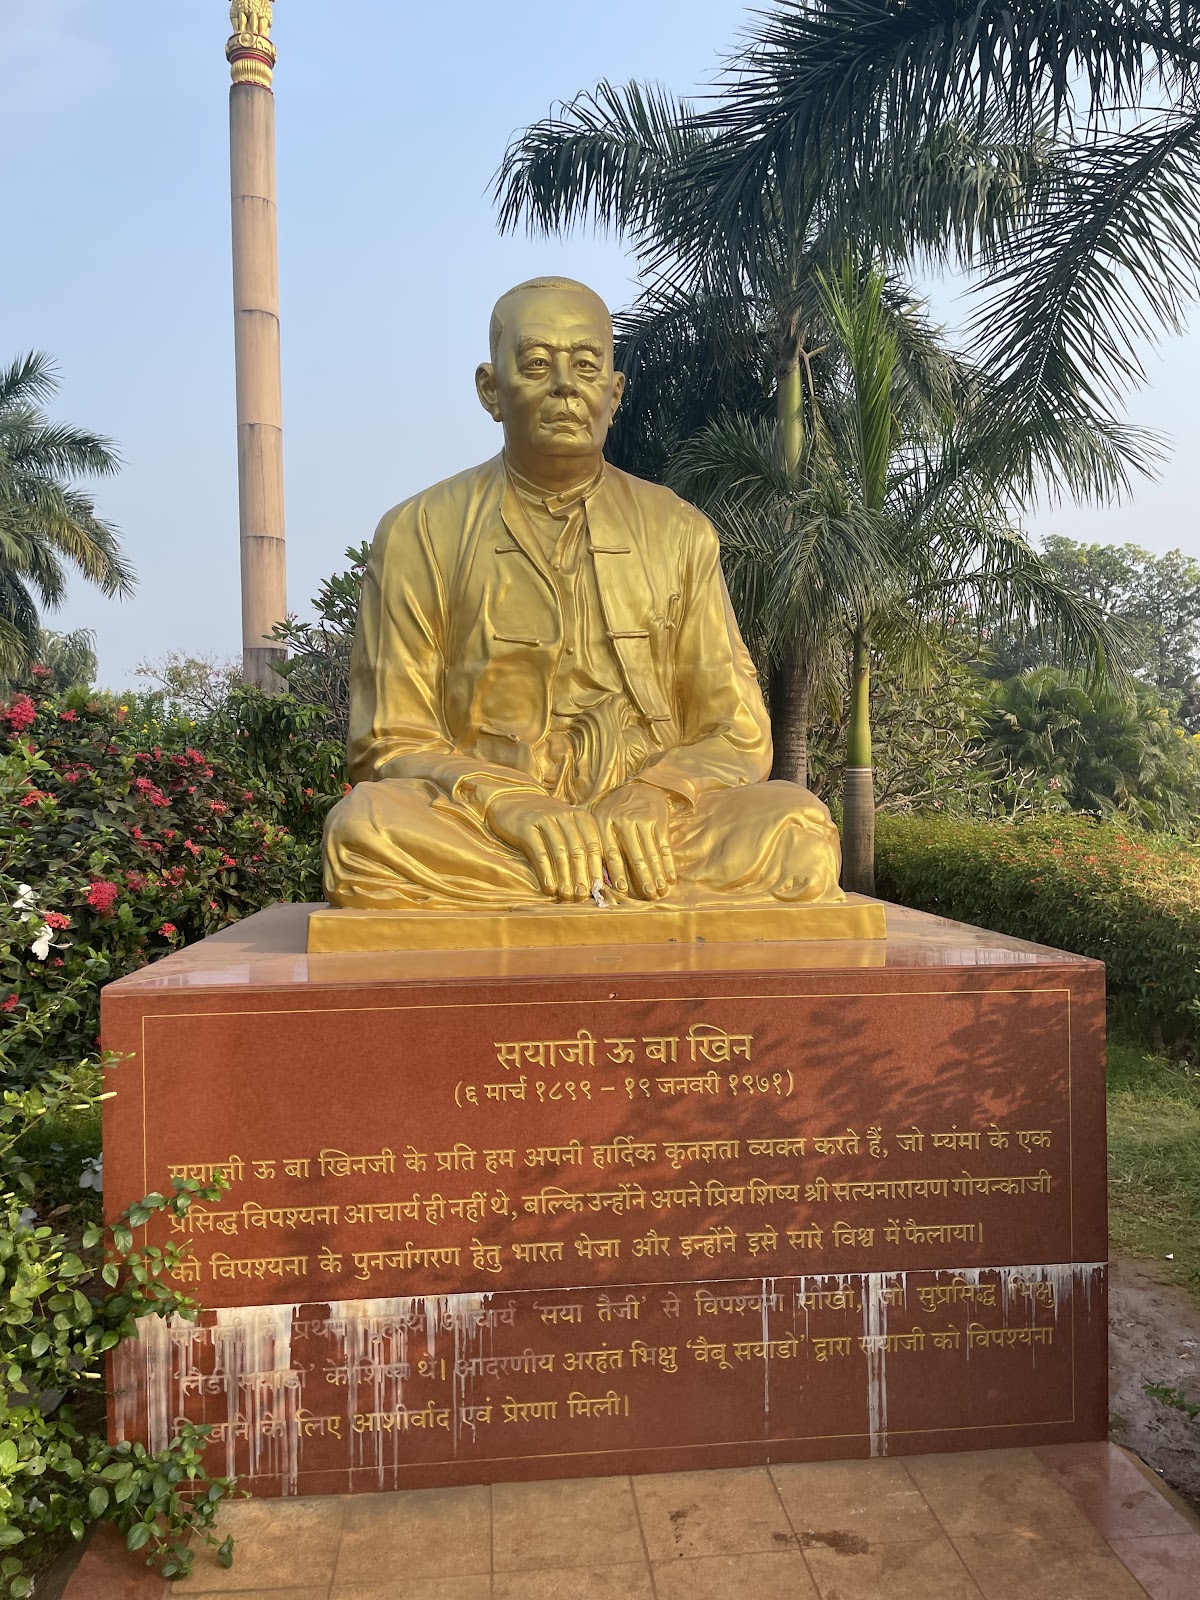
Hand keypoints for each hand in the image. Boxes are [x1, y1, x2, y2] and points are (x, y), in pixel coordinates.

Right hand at [485, 792, 608, 901]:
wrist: (512, 799)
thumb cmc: (544, 821)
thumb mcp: (566, 827)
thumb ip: (582, 846)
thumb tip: (598, 880)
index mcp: (581, 817)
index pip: (595, 846)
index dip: (598, 870)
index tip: (599, 891)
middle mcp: (565, 816)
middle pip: (579, 851)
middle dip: (582, 877)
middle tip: (582, 898)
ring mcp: (545, 819)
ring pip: (561, 853)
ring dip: (565, 878)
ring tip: (567, 896)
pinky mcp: (526, 826)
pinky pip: (539, 853)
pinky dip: (546, 873)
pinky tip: (549, 888)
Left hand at [591, 782, 675, 900]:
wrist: (641, 786)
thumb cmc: (616, 811)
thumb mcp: (600, 821)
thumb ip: (598, 844)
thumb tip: (598, 879)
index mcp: (604, 822)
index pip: (612, 852)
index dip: (618, 873)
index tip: (623, 891)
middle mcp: (624, 820)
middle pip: (636, 855)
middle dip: (644, 878)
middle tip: (648, 896)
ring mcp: (644, 819)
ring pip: (652, 853)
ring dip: (658, 875)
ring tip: (661, 892)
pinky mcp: (659, 820)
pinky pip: (664, 847)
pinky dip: (668, 864)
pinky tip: (671, 878)